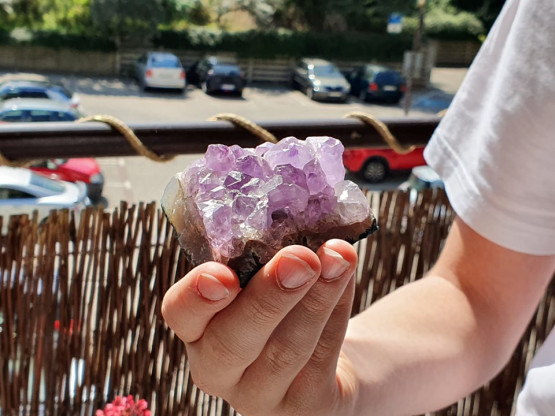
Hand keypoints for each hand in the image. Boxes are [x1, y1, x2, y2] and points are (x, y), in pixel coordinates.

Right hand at [162, 239, 359, 415]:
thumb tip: (303, 215)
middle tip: (299, 258)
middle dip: (268, 297)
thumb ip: (270, 256)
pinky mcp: (304, 406)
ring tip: (338, 258)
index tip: (222, 274)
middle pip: (232, 341)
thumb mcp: (262, 285)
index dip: (196, 296)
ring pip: (285, 350)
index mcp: (198, 330)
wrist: (315, 364)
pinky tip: (346, 274)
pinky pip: (320, 359)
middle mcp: (219, 369)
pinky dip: (336, 311)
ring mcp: (259, 395)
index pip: (180, 313)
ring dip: (315, 299)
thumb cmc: (281, 310)